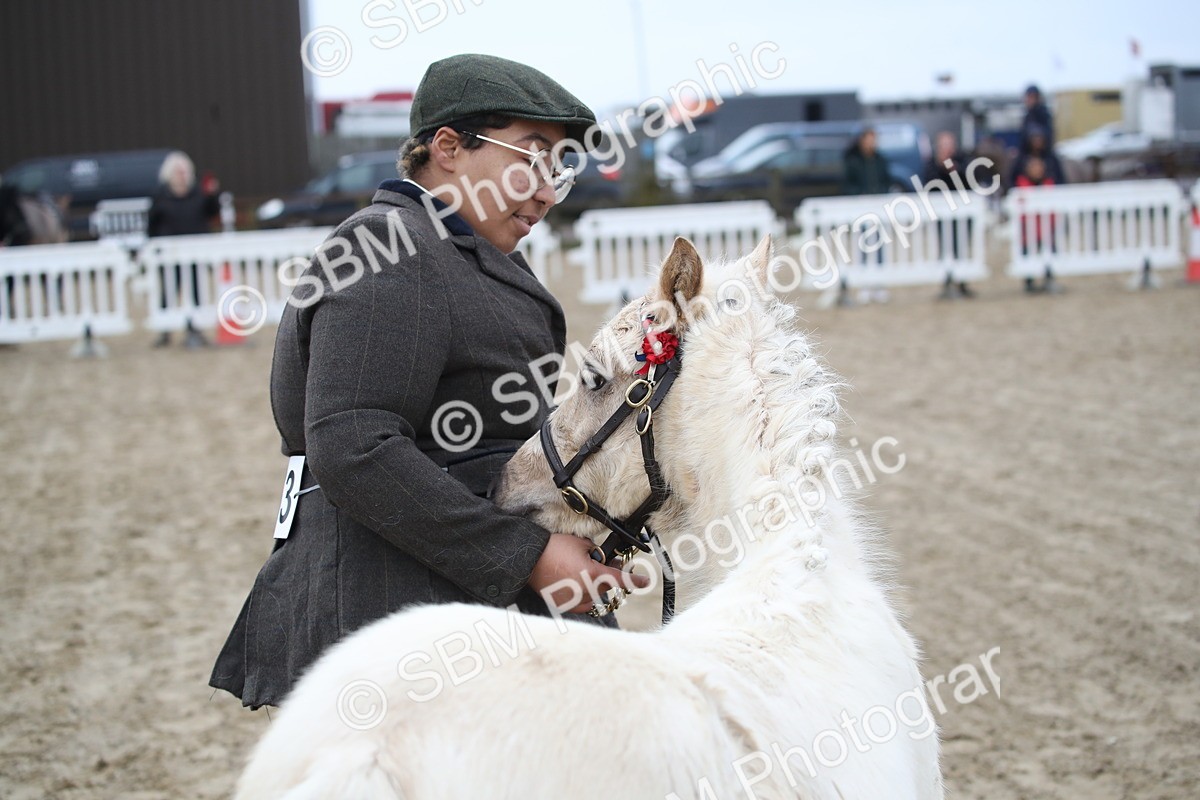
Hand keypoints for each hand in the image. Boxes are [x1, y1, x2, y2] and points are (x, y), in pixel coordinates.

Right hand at [528, 533, 649, 613]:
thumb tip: (607, 560)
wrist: (530, 558)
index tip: (645, 581)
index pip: (620, 580)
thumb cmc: (556, 547)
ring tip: (584, 571)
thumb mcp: (582, 543)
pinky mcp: (564, 606)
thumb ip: (598, 554)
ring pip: (594, 596)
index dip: (635, 581)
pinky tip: (577, 584)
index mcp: (593, 575)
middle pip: (606, 586)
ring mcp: (574, 601)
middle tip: (606, 563)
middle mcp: (585, 591)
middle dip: (608, 576)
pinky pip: (581, 603)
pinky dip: (583, 595)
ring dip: (594, 586)